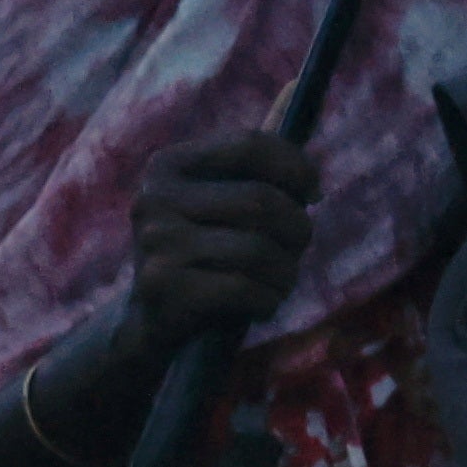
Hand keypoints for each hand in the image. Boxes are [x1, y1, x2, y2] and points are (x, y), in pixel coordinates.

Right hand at [119, 128, 316, 348]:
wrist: (153, 320)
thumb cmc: (204, 255)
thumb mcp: (218, 207)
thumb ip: (255, 180)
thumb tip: (310, 182)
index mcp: (168, 166)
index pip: (249, 146)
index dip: (295, 167)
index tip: (313, 193)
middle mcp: (154, 198)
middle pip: (260, 201)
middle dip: (297, 229)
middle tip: (297, 250)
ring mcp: (155, 243)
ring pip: (257, 249)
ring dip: (286, 272)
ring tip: (281, 283)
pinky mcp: (163, 287)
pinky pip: (243, 288)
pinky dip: (268, 300)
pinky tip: (262, 305)